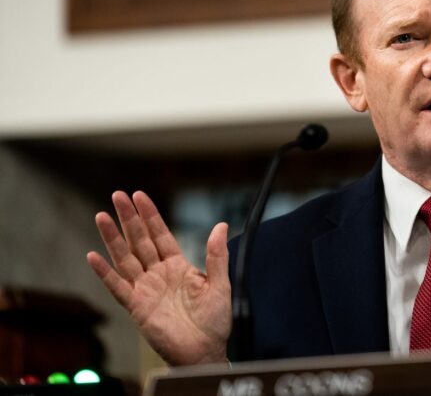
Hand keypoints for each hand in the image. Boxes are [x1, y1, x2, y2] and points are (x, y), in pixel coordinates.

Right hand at [87, 191, 230, 365]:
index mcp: (178, 266)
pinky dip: (104, 272)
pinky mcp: (137, 306)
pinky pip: (117, 286)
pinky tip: (93, 256)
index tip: (139, 195)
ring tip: (102, 216)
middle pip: (140, 241)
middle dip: (129, 218)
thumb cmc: (214, 320)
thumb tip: (222, 225)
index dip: (150, 215)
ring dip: (113, 238)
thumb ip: (217, 255)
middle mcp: (158, 274)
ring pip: (125, 258)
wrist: (205, 350)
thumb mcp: (220, 283)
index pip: (160, 235)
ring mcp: (145, 289)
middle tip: (117, 195)